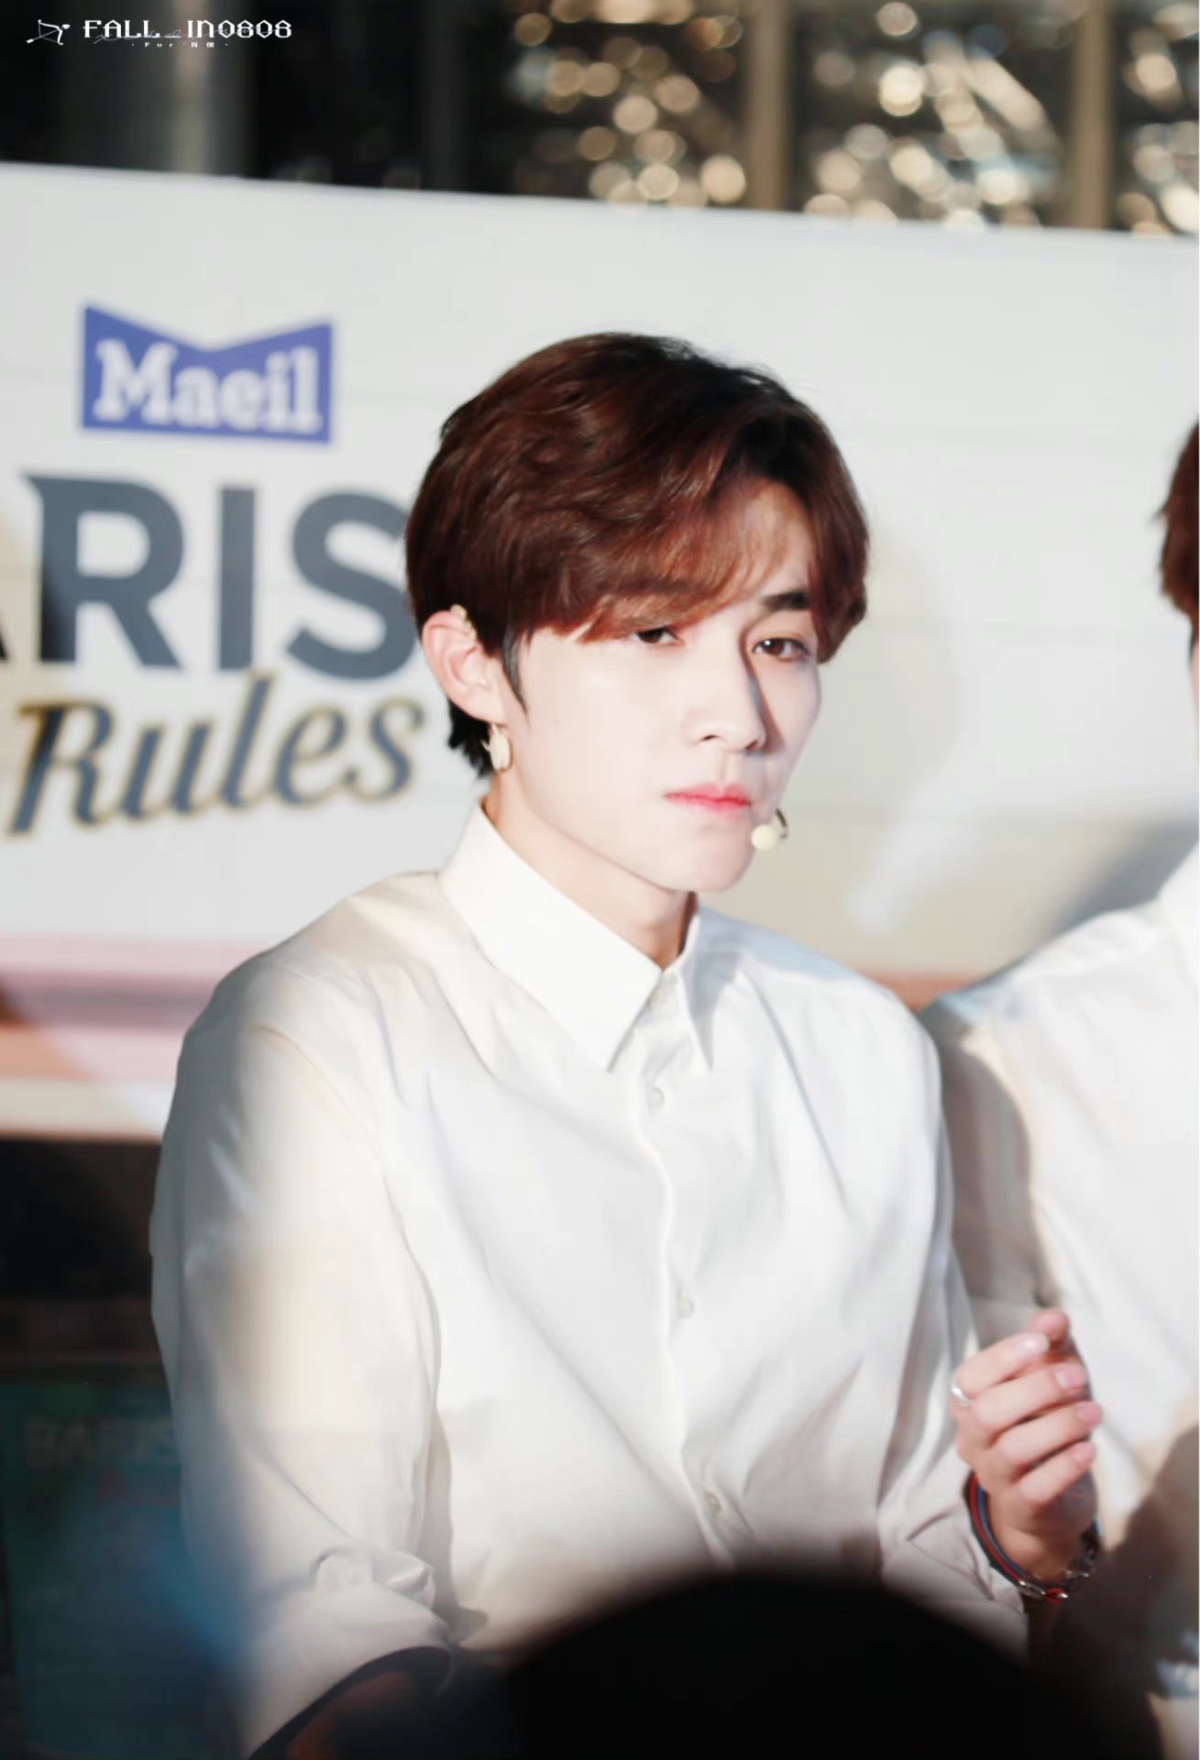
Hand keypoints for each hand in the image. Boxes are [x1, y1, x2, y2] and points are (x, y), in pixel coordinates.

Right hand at [951, 1309, 1098, 1582]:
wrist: (1050, 1499)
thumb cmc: (1044, 1424)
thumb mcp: (1050, 1379)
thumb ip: (1049, 1347)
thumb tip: (1053, 1317)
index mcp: (970, 1403)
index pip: (971, 1377)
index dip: (1003, 1358)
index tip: (1042, 1343)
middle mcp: (972, 1439)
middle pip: (989, 1412)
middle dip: (1036, 1389)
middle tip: (1078, 1376)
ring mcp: (993, 1475)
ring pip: (1012, 1449)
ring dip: (1058, 1426)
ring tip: (1095, 1412)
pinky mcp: (1020, 1507)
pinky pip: (1035, 1488)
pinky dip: (1064, 1466)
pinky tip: (1090, 1450)